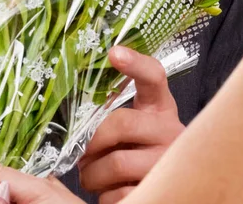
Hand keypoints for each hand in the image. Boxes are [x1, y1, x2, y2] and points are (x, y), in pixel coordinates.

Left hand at [78, 47, 184, 203]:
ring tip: (91, 174)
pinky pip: (120, 194)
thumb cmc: (136, 150)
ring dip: (92, 173)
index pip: (154, 76)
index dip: (136, 63)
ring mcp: (168, 162)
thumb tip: (71, 119)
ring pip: (116, 163)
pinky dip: (105, 196)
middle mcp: (171, 131)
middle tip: (78, 150)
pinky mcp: (161, 190)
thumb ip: (111, 114)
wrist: (166, 187)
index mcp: (161, 107)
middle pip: (121, 123)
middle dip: (90, 139)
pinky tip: (110, 190)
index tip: (114, 52)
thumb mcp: (132, 125)